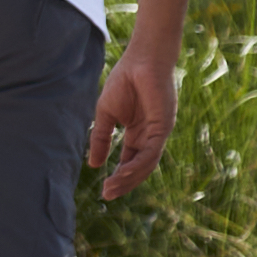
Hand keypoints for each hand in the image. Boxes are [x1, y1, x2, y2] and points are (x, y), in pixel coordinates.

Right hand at [91, 31, 180, 195]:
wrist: (141, 60)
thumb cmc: (124, 81)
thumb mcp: (105, 114)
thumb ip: (100, 138)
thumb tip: (92, 164)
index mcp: (137, 133)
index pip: (129, 161)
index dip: (118, 176)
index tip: (105, 190)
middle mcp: (149, 137)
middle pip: (138, 167)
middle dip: (124, 182)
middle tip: (107, 195)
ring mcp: (158, 133)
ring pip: (145, 164)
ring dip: (129, 178)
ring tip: (112, 187)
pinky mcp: (163, 127)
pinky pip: (150, 152)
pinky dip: (136, 164)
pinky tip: (122, 172)